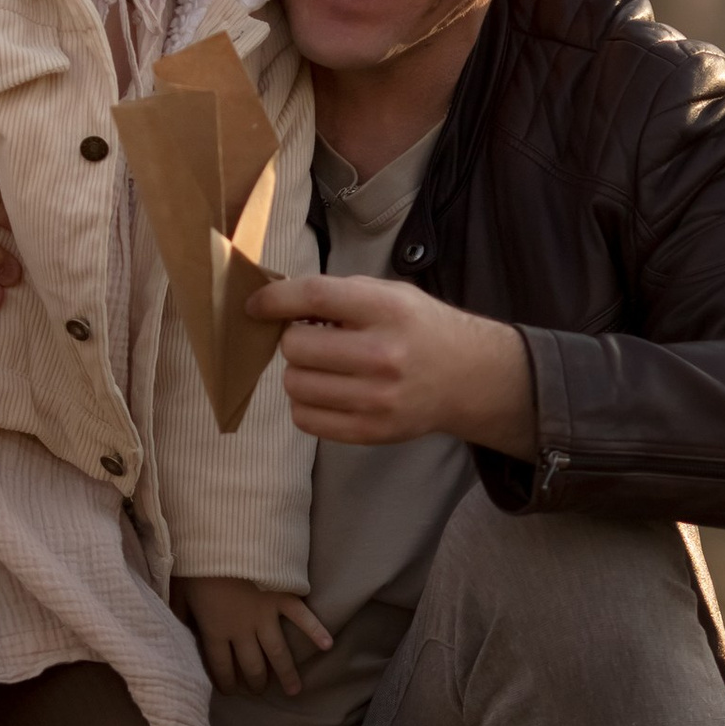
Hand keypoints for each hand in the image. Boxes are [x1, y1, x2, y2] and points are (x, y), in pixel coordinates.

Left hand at [174, 576, 335, 697]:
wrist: (222, 539)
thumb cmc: (195, 563)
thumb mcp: (178, 591)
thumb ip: (180, 613)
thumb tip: (178, 628)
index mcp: (214, 630)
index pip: (221, 667)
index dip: (225, 683)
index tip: (230, 691)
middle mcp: (242, 630)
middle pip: (251, 665)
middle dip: (255, 682)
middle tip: (258, 691)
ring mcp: (266, 616)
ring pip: (278, 653)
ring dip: (286, 674)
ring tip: (293, 691)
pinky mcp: (283, 597)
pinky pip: (303, 617)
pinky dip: (317, 631)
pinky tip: (328, 646)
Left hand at [247, 273, 533, 453]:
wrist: (469, 377)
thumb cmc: (421, 328)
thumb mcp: (390, 293)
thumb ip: (339, 295)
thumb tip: (278, 304)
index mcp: (386, 309)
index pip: (313, 297)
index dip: (274, 300)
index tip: (255, 305)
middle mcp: (382, 354)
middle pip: (295, 346)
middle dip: (293, 340)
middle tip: (311, 340)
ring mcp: (376, 398)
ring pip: (295, 385)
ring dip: (299, 373)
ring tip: (322, 367)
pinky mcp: (371, 431)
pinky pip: (306, 420)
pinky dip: (305, 404)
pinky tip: (325, 392)